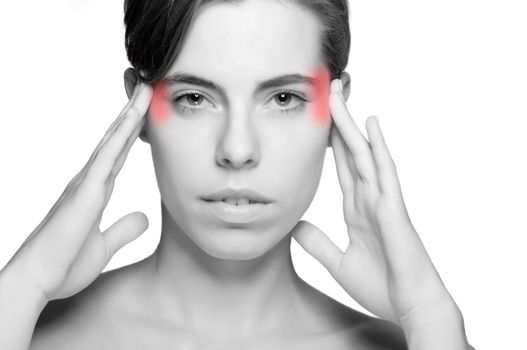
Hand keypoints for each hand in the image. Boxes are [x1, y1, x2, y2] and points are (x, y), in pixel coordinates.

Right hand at [1, 80, 152, 303]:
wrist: (37, 281)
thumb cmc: (64, 265)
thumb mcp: (105, 246)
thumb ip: (124, 229)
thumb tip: (145, 217)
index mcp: (95, 192)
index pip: (119, 154)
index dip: (133, 132)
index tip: (146, 111)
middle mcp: (89, 181)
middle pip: (117, 140)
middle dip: (133, 113)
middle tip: (147, 86)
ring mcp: (85, 183)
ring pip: (113, 140)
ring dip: (130, 114)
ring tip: (145, 88)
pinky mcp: (85, 192)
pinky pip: (108, 156)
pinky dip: (122, 134)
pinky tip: (134, 116)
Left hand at [292, 79, 459, 327]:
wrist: (407, 307)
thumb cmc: (381, 286)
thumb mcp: (338, 262)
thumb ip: (317, 243)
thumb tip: (295, 226)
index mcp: (357, 209)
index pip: (341, 167)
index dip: (329, 142)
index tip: (319, 119)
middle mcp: (370, 198)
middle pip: (351, 152)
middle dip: (338, 121)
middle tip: (328, 92)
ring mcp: (382, 199)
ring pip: (364, 153)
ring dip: (350, 123)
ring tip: (339, 94)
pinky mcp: (393, 208)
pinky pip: (384, 171)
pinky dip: (378, 147)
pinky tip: (370, 124)